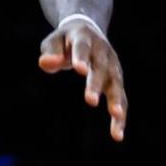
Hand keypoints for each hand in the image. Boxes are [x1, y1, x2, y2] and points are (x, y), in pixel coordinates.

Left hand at [38, 18, 127, 141]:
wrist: (87, 31)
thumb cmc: (66, 41)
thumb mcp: (54, 41)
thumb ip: (50, 52)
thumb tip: (45, 63)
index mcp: (85, 39)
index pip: (83, 48)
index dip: (81, 58)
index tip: (79, 69)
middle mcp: (103, 52)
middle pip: (101, 68)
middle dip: (96, 84)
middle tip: (90, 100)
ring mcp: (112, 66)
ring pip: (116, 84)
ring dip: (116, 100)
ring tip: (116, 115)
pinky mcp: (116, 80)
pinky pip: (120, 98)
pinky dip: (120, 116)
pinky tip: (117, 134)